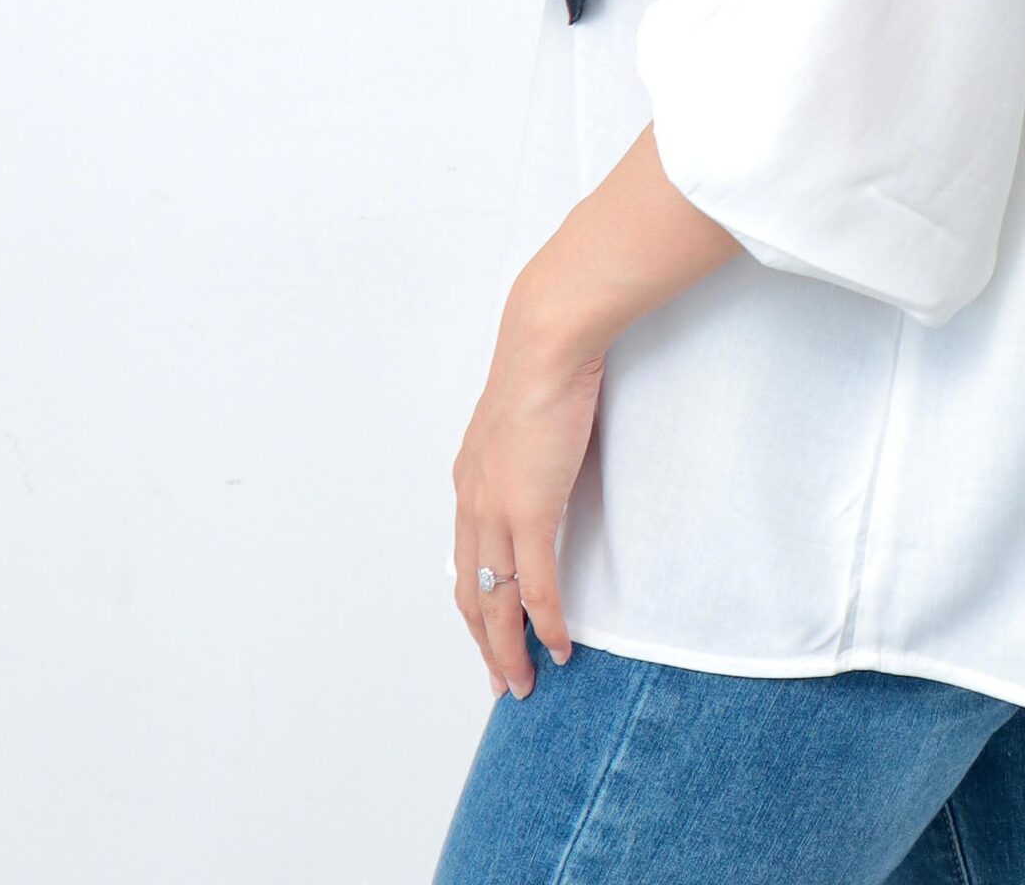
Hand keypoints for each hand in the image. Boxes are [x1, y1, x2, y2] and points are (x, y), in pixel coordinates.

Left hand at [449, 271, 605, 700]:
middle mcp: (473, 502)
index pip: (466, 560)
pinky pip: (534, 586)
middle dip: (484, 643)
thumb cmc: (545, 363)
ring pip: (494, 601)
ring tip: (523, 682)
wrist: (546, 343)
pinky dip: (545, 623)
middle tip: (502, 681)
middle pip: (470, 593)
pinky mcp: (528, 510)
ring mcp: (496, 510)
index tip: (491, 635)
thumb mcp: (527, 413)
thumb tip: (547, 457)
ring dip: (507, 648)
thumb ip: (529, 446)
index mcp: (470, 479)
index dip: (476, 604)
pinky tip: (558, 647)